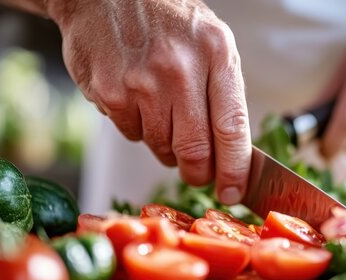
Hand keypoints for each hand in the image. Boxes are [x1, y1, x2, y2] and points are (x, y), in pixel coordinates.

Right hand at [46, 0, 250, 204]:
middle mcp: (181, 69)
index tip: (234, 192)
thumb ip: (224, 91)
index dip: (234, 169)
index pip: (233, 128)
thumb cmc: (166, 22)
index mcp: (216, 53)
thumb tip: (232, 152)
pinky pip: (132, 134)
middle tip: (198, 172)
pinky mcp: (111, 94)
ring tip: (161, 110)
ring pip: (162, 146)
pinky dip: (137, 127)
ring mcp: (142, 83)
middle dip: (199, 171)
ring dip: (166, 144)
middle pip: (196, 149)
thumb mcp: (210, 42)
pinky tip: (135, 97)